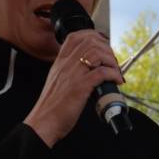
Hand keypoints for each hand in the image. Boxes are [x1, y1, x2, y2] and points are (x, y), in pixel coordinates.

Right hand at [22, 28, 122, 146]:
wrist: (43, 121)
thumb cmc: (51, 106)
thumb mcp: (56, 81)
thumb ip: (68, 71)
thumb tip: (86, 68)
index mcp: (60, 62)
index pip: (75, 37)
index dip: (93, 37)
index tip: (102, 46)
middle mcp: (66, 64)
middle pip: (90, 41)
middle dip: (106, 49)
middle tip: (111, 62)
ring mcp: (73, 75)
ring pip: (97, 53)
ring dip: (111, 60)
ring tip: (115, 71)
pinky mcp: (80, 87)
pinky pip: (101, 73)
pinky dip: (113, 74)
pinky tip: (115, 81)